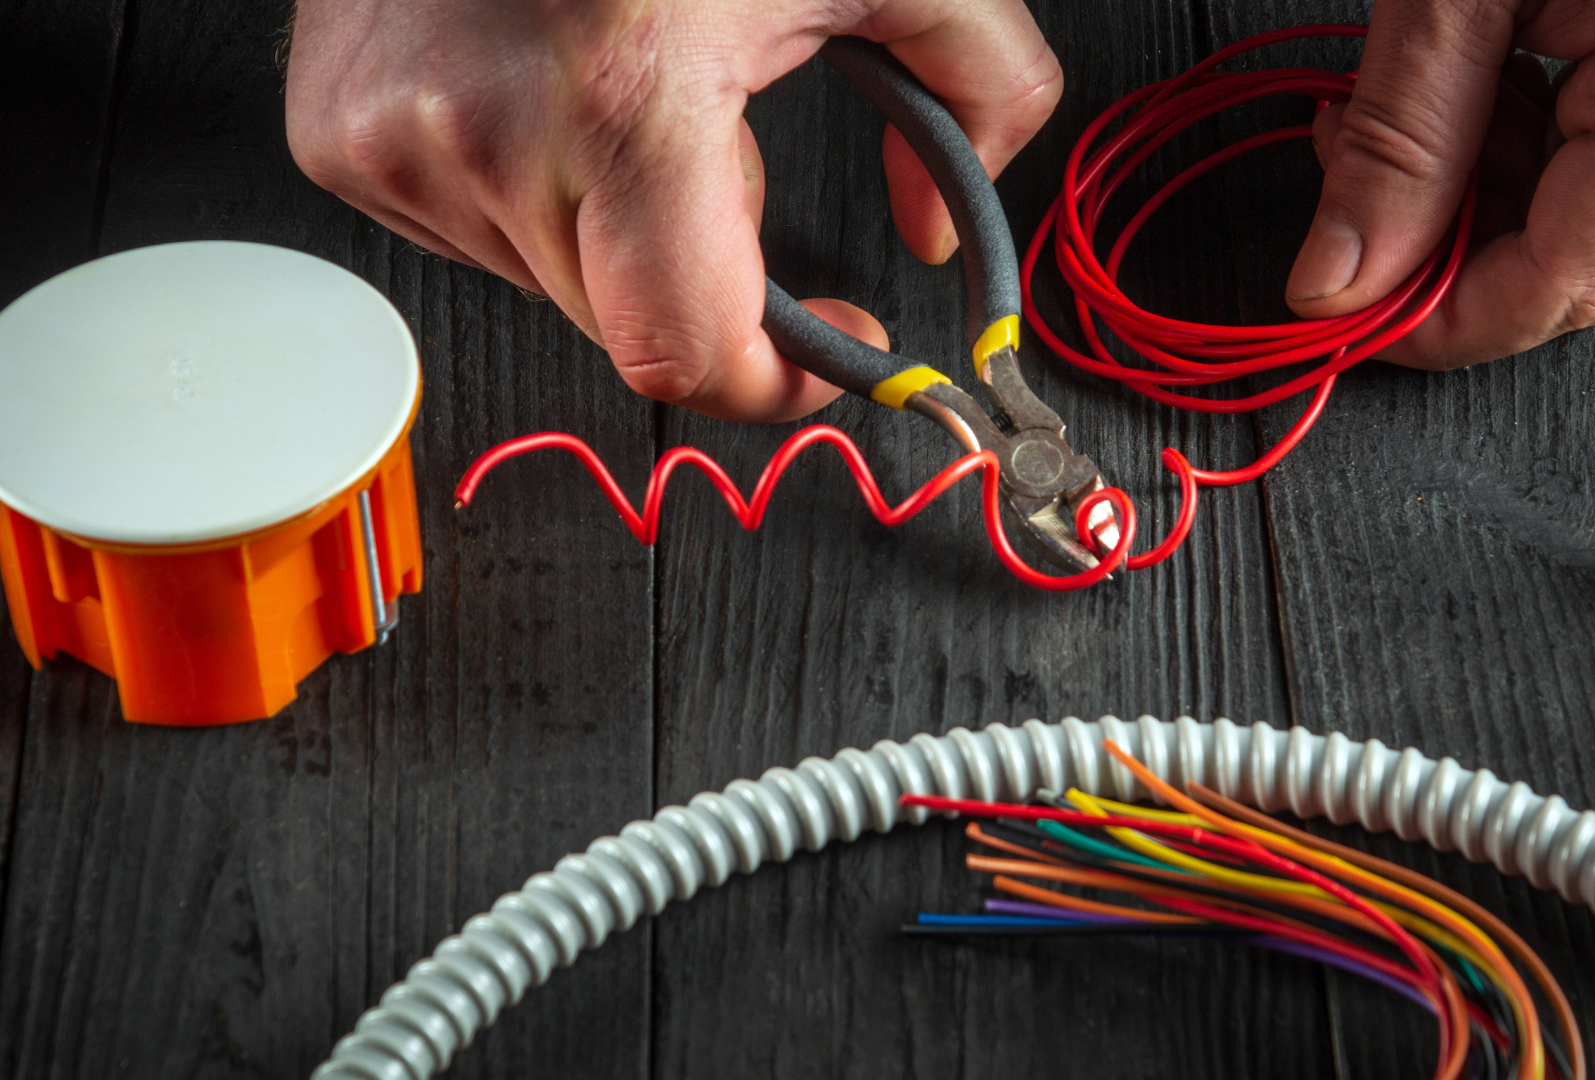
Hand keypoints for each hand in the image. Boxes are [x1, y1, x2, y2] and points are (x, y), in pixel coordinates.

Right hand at [286, 0, 1061, 419]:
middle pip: (628, 323)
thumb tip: (940, 229)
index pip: (688, 353)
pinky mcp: (337, 134)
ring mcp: (393, 143)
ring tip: (619, 85)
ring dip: (610, 223)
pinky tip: (546, 87)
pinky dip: (529, 187)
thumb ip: (979, 84)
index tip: (827, 357)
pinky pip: (470, 228)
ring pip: (550, 280)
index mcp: (622, 102)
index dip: (778, 384)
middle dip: (702, 265)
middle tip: (718, 137)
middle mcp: (484, 137)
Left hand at [1285, 0, 1594, 367]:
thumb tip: (1339, 280)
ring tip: (1393, 114)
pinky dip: (1527, 150)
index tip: (1345, 316)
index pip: (1571, 279)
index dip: (1446, 324)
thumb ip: (1394, 140)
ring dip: (1479, 196)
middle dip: (1450, 248)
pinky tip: (1468, 96)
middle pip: (1591, 262)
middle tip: (1352, 192)